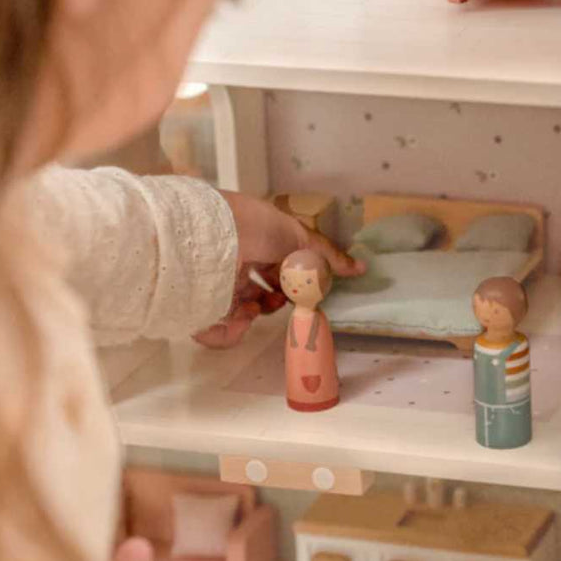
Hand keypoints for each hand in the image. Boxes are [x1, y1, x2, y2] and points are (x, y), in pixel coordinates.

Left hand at [193, 191, 365, 348]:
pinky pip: (216, 330)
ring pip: (240, 311)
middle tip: (283, 299)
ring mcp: (215, 284)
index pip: (272, 268)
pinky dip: (232, 332)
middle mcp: (233, 263)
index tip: (300, 288)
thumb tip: (361, 268)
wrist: (216, 235)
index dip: (289, 281)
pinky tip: (242, 319)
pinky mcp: (199, 306)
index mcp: (254, 244)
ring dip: (256, 313)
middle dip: (274, 300)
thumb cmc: (259, 228)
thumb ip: (328, 257)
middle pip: (257, 292)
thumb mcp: (301, 238)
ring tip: (259, 308)